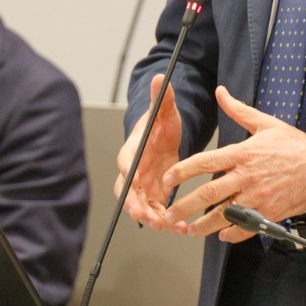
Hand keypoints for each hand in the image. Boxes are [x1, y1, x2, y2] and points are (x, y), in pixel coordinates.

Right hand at [115, 74, 182, 230]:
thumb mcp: (165, 111)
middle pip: (126, 192)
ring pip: (140, 207)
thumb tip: (160, 76)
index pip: (125, 162)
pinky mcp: (155, 196)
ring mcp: (143, 186)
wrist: (165, 138)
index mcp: (133, 150)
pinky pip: (157, 212)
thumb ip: (162, 97)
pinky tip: (181, 228)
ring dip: (151, 218)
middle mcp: (134, 171)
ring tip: (167, 226)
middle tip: (146, 216)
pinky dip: (167, 221)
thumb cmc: (160, 125)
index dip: (127, 173)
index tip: (131, 183)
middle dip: (134, 206)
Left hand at [161, 86, 305, 242]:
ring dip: (203, 225)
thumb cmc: (294, 145)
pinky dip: (231, 233)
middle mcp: (246, 176)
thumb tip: (221, 92)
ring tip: (189, 230)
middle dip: (185, 205)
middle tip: (170, 213)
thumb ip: (238, 110)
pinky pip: (246, 227)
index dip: (182, 171)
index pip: (204, 162)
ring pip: (223, 215)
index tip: (167, 179)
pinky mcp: (269, 212)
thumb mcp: (265, 123)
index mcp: (242, 153)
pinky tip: (221, 235)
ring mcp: (257, 197)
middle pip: (208, 193)